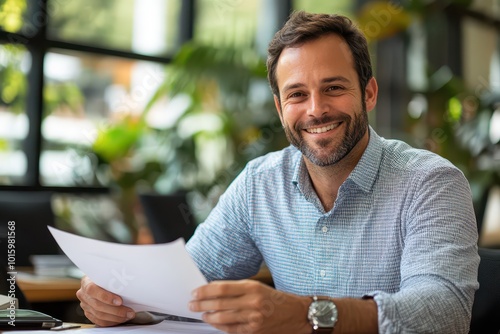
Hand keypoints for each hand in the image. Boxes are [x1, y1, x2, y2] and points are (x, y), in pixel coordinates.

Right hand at [76, 276, 134, 325]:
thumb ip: (113, 277)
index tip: (119, 301)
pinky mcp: (88, 313)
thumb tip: (128, 281)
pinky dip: (111, 321)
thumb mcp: (108, 273)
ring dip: (116, 317)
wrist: (99, 280)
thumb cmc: (106, 276)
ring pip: (99, 315)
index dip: (105, 297)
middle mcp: (83, 294)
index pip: (92, 289)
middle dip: (116, 310)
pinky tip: (120, 319)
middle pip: (97, 305)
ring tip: (128, 316)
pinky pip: (99, 321)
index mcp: (86, 281)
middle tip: (129, 312)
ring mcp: (85, 305)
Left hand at [189, 279, 310, 333]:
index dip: (205, 291)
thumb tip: (213, 291)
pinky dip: (219, 325)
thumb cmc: (276, 299)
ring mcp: (253, 318)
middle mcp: (252, 302)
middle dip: (201, 304)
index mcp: (252, 287)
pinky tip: (213, 322)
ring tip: (201, 313)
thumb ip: (237, 289)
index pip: (221, 288)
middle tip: (192, 304)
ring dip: (208, 316)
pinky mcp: (254, 331)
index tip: (195, 292)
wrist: (297, 314)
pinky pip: (230, 329)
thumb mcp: (258, 287)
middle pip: (219, 303)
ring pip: (222, 318)